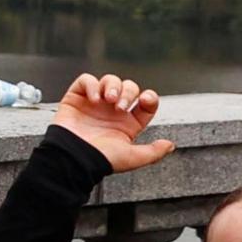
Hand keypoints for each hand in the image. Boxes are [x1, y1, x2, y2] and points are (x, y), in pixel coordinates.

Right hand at [50, 74, 174, 170]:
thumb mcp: (132, 158)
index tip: (145, 100)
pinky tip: (93, 98)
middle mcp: (111, 112)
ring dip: (112, 86)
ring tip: (108, 99)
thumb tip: (169, 145)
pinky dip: (91, 85)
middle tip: (120, 107)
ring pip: (109, 80)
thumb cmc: (99, 160)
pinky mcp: (76, 99)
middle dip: (128, 92)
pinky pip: (86, 81)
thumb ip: (153, 152)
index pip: (145, 103)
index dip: (149, 98)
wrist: (72, 159)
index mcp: (127, 124)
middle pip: (129, 87)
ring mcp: (94, 104)